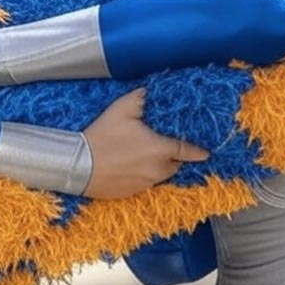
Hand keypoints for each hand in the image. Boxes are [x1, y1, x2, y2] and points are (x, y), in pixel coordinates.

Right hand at [82, 88, 208, 198]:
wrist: (78, 166)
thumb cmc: (101, 137)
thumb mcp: (120, 110)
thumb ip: (139, 98)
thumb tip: (148, 92)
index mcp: (160, 149)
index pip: (187, 151)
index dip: (198, 151)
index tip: (206, 153)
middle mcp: (158, 169)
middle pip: (175, 165)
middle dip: (173, 157)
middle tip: (160, 145)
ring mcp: (145, 183)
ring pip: (160, 175)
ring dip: (157, 166)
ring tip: (141, 154)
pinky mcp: (132, 192)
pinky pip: (145, 183)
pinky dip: (142, 175)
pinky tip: (128, 165)